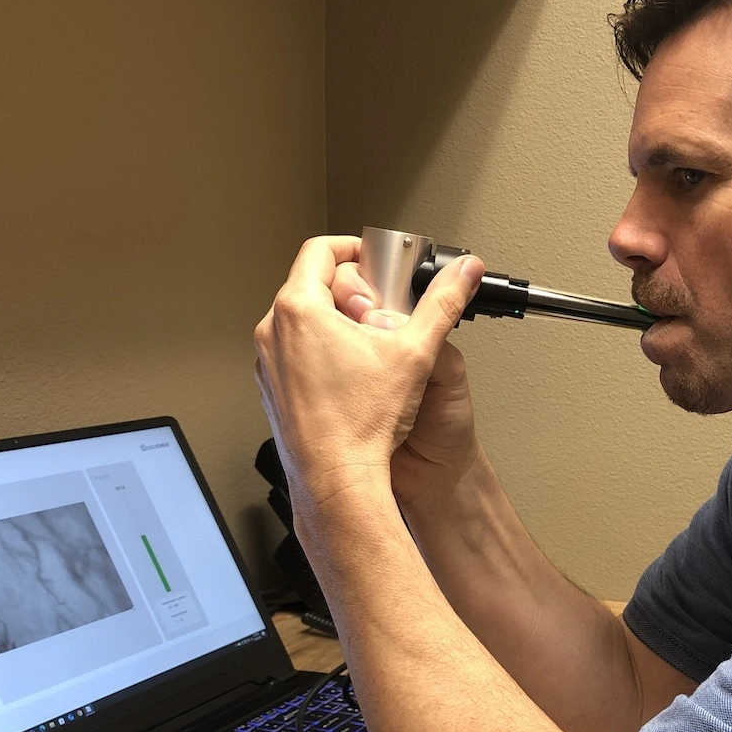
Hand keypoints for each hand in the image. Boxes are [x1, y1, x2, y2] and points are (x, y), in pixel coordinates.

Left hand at [253, 235, 484, 515]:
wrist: (336, 481)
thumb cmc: (362, 424)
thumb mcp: (414, 352)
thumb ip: (442, 303)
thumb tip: (463, 273)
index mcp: (300, 309)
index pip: (320, 250)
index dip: (354, 249)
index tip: (376, 263)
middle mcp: (273, 330)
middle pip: (311, 285)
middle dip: (352, 291)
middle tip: (383, 310)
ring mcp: (268, 362)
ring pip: (303, 321)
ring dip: (335, 322)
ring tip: (371, 349)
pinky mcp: (271, 389)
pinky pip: (294, 354)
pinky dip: (320, 353)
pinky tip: (351, 380)